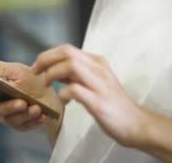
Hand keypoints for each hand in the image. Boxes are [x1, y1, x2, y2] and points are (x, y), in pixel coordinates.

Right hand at [0, 60, 62, 133]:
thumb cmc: (31, 78)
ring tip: (36, 108)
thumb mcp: (18, 69)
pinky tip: (42, 115)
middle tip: (22, 103)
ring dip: (24, 114)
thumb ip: (1, 69)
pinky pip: (22, 126)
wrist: (50, 92)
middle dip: (8, 107)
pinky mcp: (18, 124)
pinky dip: (33, 120)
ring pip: (9, 119)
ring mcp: (7, 115)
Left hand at [31, 44, 146, 146]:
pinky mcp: (99, 101)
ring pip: (71, 66)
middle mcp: (99, 69)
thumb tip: (54, 69)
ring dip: (52, 73)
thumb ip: (76, 75)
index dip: (47, 55)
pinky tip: (62, 99)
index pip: (67, 49)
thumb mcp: (94, 82)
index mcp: (97, 62)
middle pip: (67, 53)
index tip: (37, 67)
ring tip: (46, 84)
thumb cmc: (113, 104)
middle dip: (46, 60)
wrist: (136, 123)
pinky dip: (64, 92)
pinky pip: (76, 90)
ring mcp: (100, 84)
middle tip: (35, 72)